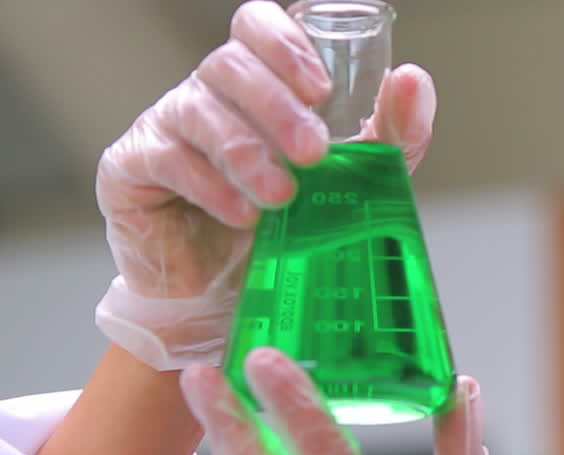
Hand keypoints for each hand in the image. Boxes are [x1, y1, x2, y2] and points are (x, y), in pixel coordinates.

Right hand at [96, 0, 435, 370]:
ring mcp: (165, 125)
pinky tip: (242, 215)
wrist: (232, 299)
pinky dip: (210, 187)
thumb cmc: (289, 230)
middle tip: (314, 153)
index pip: (256, 26)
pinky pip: (165, 159)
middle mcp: (208, 93)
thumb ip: (390, 134)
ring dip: (248, 153)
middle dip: (276, 106)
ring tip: (283, 197)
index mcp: (258, 83)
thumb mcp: (354, 182)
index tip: (321, 89)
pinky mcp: (131, 167)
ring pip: (199, 111)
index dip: (284, 44)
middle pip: (230, 64)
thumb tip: (413, 80)